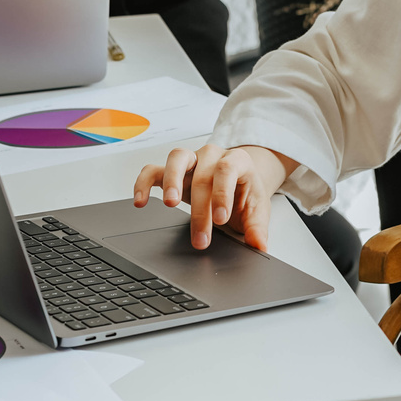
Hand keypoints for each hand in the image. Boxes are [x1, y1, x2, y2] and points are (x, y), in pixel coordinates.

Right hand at [133, 141, 295, 251]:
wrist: (237, 182)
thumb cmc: (245, 193)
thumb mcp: (256, 209)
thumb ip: (257, 227)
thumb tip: (259, 245)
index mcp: (237, 161)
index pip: (227, 170)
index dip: (222, 193)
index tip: (220, 218)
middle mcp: (213, 156)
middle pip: (203, 174)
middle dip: (200, 209)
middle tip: (201, 238)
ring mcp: (192, 160)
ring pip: (177, 157)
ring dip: (171, 180)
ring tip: (169, 204)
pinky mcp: (173, 171)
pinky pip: (153, 170)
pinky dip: (144, 183)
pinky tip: (140, 202)